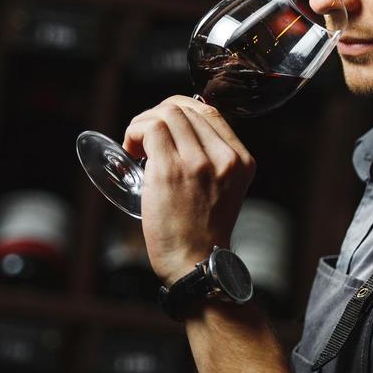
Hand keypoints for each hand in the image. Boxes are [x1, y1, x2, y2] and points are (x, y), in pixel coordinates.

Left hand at [122, 96, 255, 284]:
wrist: (195, 263)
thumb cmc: (201, 231)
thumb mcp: (224, 189)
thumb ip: (213, 161)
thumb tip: (180, 131)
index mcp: (241, 160)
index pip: (210, 112)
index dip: (180, 110)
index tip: (163, 125)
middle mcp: (225, 158)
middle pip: (186, 108)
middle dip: (157, 114)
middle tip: (143, 137)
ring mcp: (198, 163)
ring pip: (167, 113)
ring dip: (142, 122)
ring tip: (136, 144)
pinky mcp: (171, 170)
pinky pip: (151, 129)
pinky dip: (134, 132)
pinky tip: (131, 149)